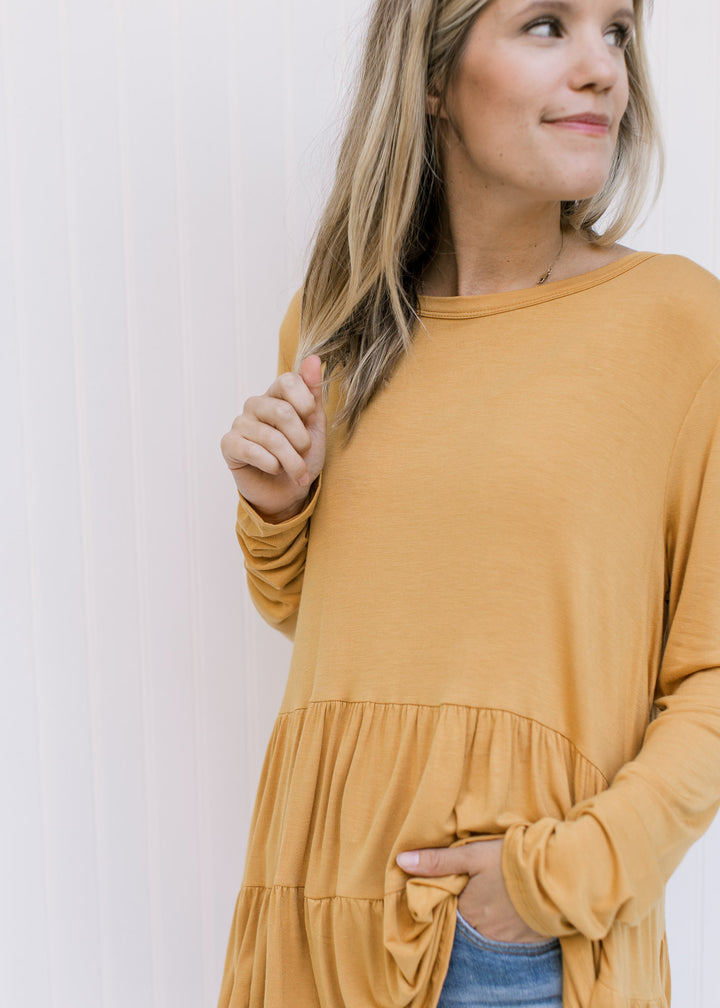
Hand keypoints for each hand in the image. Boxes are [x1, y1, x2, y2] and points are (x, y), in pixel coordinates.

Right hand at [220, 355, 326, 521]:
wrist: (289, 491)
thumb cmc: (303, 456)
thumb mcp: (316, 424)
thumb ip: (313, 392)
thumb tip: (314, 358)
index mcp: (277, 395)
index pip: (288, 381)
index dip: (304, 401)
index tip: (311, 418)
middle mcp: (256, 405)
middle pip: (282, 412)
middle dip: (301, 439)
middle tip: (306, 453)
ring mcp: (240, 423)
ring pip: (270, 437)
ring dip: (291, 460)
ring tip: (298, 472)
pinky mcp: (229, 445)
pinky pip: (251, 450)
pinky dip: (270, 463)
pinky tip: (275, 469)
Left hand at [396, 839, 546, 942]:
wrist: (559, 874)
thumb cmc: (512, 861)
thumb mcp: (472, 854)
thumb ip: (437, 861)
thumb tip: (400, 860)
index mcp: (467, 911)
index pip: (444, 911)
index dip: (443, 899)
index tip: (443, 888)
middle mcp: (484, 931)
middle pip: (466, 922)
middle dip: (465, 909)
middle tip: (470, 890)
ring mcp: (508, 938)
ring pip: (487, 930)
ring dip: (486, 916)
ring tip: (491, 896)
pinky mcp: (529, 938)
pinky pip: (509, 935)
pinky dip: (506, 923)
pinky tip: (509, 907)